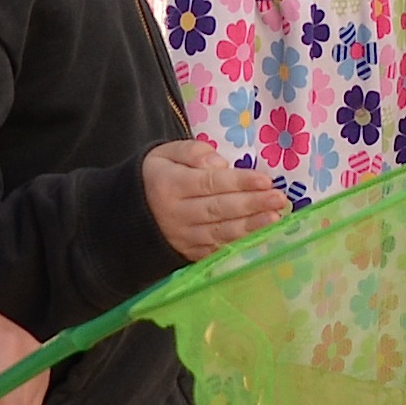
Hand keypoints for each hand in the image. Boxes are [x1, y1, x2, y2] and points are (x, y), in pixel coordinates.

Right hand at [142, 140, 287, 262]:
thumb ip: (193, 152)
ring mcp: (181, 236)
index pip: (209, 183)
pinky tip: (260, 237)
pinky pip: (215, 250)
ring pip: (219, 232)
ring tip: (275, 218)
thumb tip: (219, 163)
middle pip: (218, 209)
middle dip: (251, 205)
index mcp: (170, 185)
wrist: (127, 210)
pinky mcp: (187, 252)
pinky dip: (238, 244)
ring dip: (250, 226)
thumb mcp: (167, 153)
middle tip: (278, 199)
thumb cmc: (159, 174)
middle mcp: (175, 214)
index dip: (239, 182)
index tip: (265, 180)